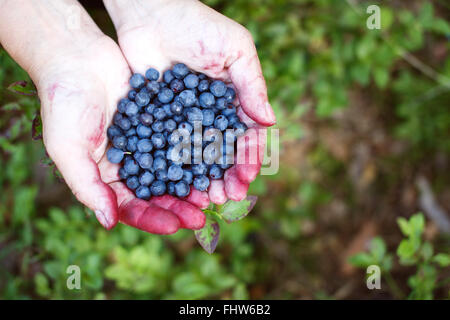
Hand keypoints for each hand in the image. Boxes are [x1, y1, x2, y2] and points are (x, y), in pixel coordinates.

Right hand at [34, 30, 204, 233]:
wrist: (76, 57)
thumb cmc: (64, 104)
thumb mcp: (68, 148)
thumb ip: (87, 185)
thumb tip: (109, 223)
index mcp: (106, 178)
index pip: (132, 207)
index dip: (154, 218)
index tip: (177, 226)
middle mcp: (129, 165)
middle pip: (158, 193)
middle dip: (180, 206)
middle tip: (204, 216)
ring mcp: (146, 144)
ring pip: (173, 170)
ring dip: (192, 183)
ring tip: (214, 192)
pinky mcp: (159, 122)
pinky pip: (179, 140)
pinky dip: (195, 150)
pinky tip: (213, 157)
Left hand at [104, 0, 275, 203]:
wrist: (150, 13)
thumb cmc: (197, 25)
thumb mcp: (235, 49)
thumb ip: (252, 84)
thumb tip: (270, 121)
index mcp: (233, 103)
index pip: (246, 136)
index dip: (248, 157)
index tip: (247, 176)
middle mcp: (211, 117)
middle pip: (222, 154)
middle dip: (227, 177)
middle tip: (226, 197)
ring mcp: (184, 122)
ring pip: (197, 158)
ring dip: (203, 180)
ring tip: (206, 199)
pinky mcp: (158, 122)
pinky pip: (167, 150)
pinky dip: (173, 169)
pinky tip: (175, 186)